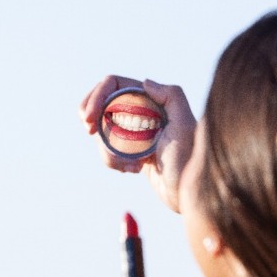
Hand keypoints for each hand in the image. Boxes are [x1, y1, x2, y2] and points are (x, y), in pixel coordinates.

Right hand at [79, 75, 196, 212]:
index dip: (97, 96)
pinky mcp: (129, 150)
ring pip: (102, 129)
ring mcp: (133, 130)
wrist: (186, 193)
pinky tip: (133, 169)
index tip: (89, 119)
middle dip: (91, 116)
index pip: (113, 85)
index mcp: (152, 99)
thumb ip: (172, 96)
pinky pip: (107, 149)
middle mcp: (141, 111)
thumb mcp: (184, 125)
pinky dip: (112, 160)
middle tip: (90, 130)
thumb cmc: (187, 160)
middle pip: (101, 102)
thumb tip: (145, 83)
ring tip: (130, 164)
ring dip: (106, 147)